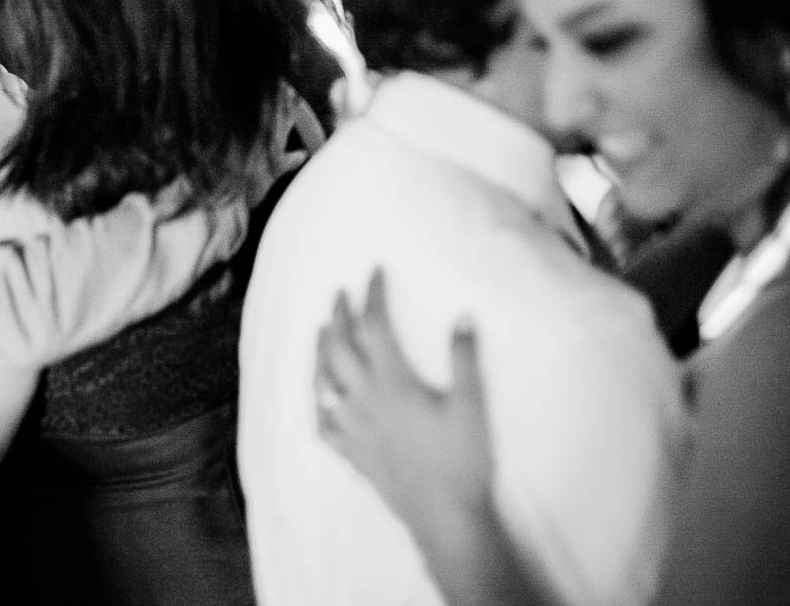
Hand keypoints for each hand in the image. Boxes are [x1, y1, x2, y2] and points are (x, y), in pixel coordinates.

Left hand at [315, 269, 494, 525]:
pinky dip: (317, 405)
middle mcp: (364, 401)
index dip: (371, 295)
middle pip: (338, 347)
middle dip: (337, 315)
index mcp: (392, 383)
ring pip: (322, 382)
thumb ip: (465, 358)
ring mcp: (353, 429)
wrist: (445, 518)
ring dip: (318, 352)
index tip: (373, 272)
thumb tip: (462, 315)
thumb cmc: (462, 461)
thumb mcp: (472, 405)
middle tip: (339, 293)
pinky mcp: (352, 455)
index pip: (374, 326)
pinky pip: (323, 425)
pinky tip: (319, 398)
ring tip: (319, 332)